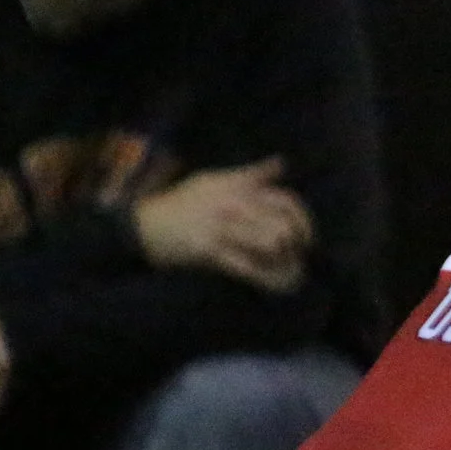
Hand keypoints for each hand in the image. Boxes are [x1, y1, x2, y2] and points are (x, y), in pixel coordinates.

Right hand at [133, 157, 313, 293]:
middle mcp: (233, 205)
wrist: (143, 226)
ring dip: (287, 264)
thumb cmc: (182, 203)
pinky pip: (249, 268)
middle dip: (297, 246)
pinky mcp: (209, 251)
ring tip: (291, 274)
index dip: (304, 221)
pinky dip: (269, 280)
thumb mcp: (213, 180)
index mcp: (238, 188)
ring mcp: (221, 228)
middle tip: (297, 260)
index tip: (307, 239)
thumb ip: (250, 175)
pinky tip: (277, 286)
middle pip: (283, 224)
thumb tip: (282, 163)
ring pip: (271, 245)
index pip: (285, 200)